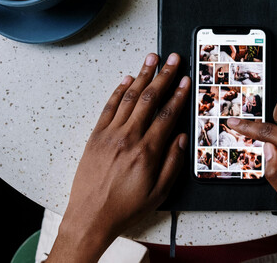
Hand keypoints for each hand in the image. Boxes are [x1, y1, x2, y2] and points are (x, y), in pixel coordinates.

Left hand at [48, 53, 190, 262]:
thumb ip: (173, 162)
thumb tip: (181, 138)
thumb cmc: (125, 207)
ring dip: (142, 76)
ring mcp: (110, 134)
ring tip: (152, 59)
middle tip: (173, 60)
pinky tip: (127, 79)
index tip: (185, 81)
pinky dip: (119, 91)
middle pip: (150, 99)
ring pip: (130, 98)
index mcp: (147, 151)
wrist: (91, 217)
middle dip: (164, 76)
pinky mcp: (96, 135)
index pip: (167, 115)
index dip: (178, 95)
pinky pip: (109, 107)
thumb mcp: (159, 192)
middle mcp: (128, 137)